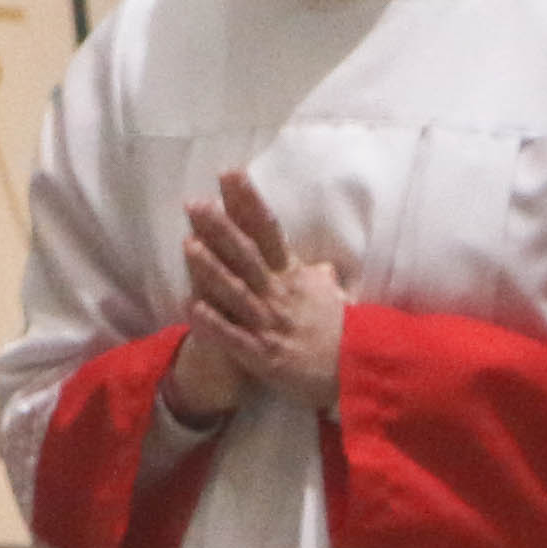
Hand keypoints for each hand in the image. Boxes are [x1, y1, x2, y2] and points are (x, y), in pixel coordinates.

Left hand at [176, 169, 345, 415]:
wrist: (358, 372)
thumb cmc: (341, 333)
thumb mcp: (333, 296)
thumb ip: (316, 276)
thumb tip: (317, 261)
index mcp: (294, 276)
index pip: (269, 230)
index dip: (248, 202)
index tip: (229, 174)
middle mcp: (280, 294)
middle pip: (248, 255)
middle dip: (222, 229)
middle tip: (196, 203)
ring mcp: (270, 323)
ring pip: (237, 292)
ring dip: (213, 269)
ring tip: (188, 245)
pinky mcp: (263, 353)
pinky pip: (234, 336)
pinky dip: (213, 322)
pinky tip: (191, 306)